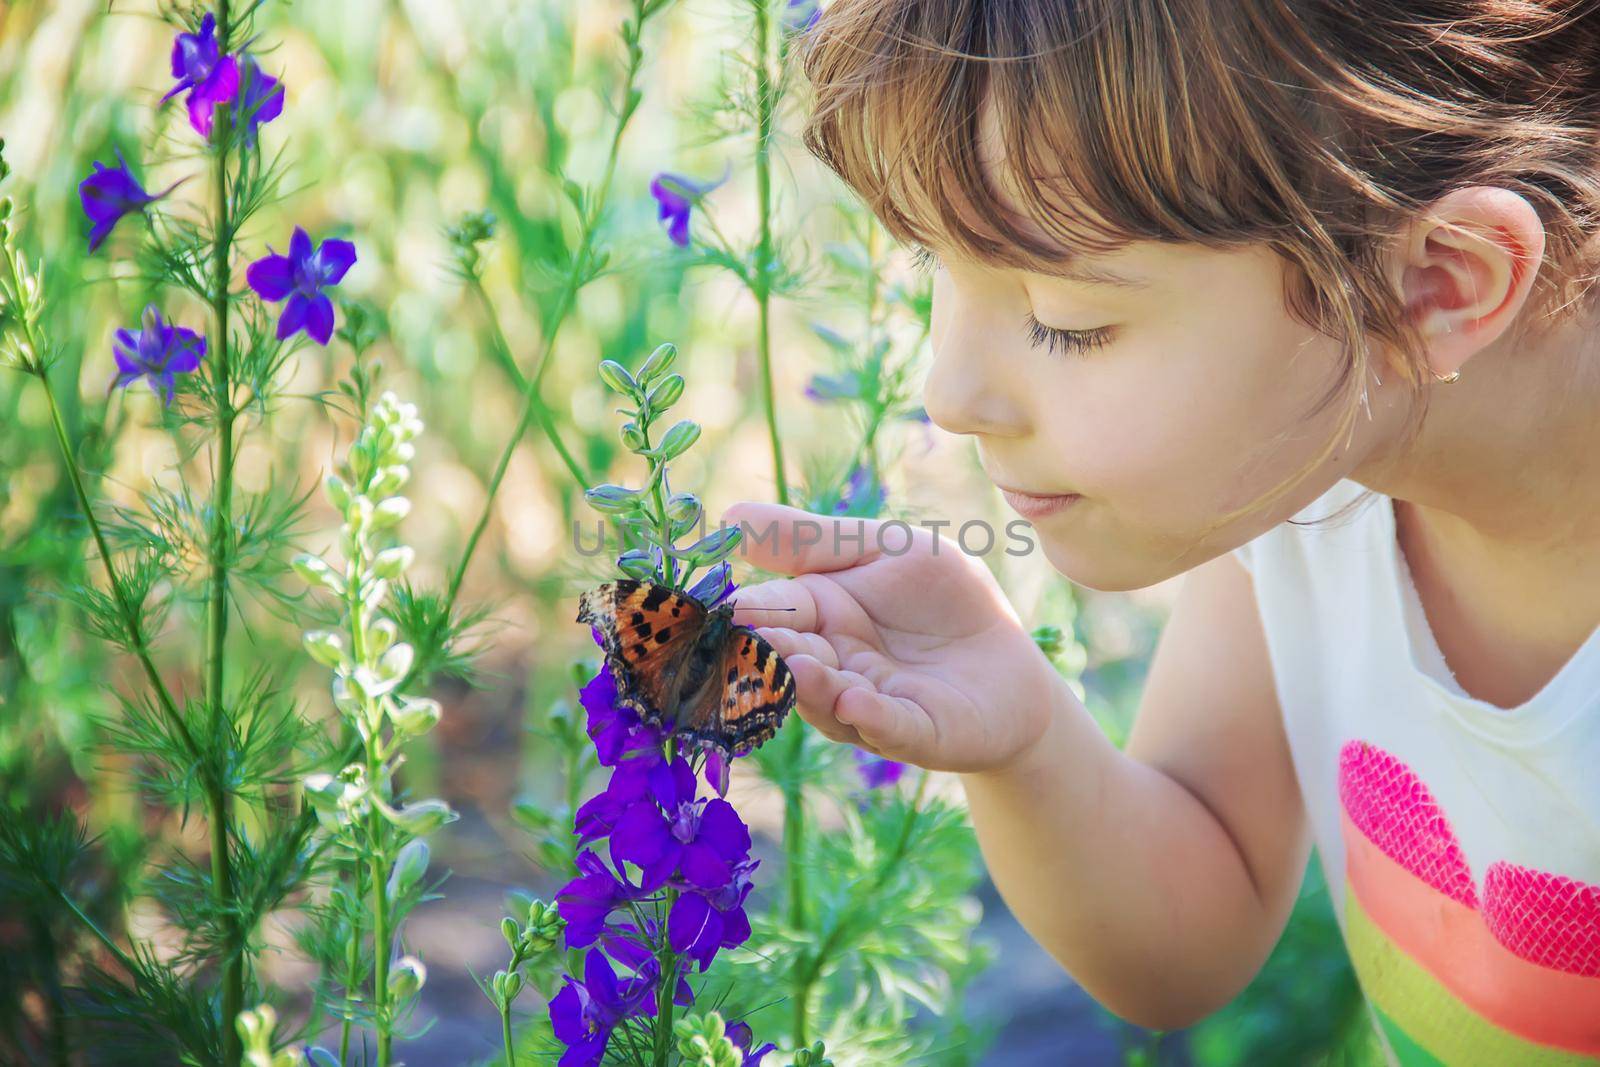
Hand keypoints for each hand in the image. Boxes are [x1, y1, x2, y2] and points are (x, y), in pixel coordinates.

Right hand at [719, 502, 1065, 773]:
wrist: (1011, 662)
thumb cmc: (943, 598)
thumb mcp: (884, 549)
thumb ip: (814, 539)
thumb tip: (729, 518)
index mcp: (819, 615)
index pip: (773, 609)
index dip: (748, 610)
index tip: (721, 607)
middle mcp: (833, 665)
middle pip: (790, 660)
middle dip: (772, 650)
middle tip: (752, 638)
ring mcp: (870, 705)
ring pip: (829, 700)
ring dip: (813, 686)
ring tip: (798, 665)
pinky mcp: (918, 733)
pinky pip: (890, 727)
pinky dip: (872, 719)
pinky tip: (856, 702)